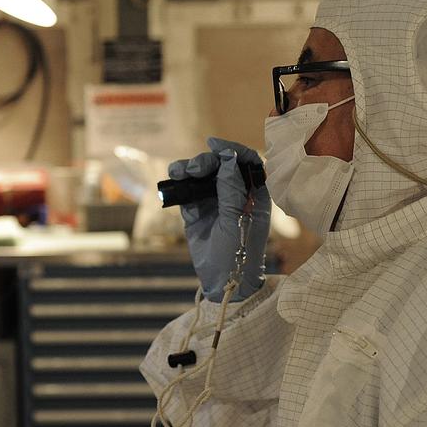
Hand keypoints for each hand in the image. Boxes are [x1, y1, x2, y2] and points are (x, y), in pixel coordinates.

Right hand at [169, 137, 270, 301]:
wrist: (223, 281)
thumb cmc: (239, 253)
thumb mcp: (238, 219)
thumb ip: (232, 188)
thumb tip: (227, 158)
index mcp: (253, 194)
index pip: (245, 162)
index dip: (232, 149)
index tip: (214, 144)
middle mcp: (234, 194)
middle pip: (220, 165)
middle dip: (206, 162)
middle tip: (194, 170)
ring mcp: (214, 202)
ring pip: (201, 176)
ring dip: (189, 169)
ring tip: (178, 172)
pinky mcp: (196, 212)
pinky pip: (187, 191)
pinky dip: (179, 184)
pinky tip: (173, 181)